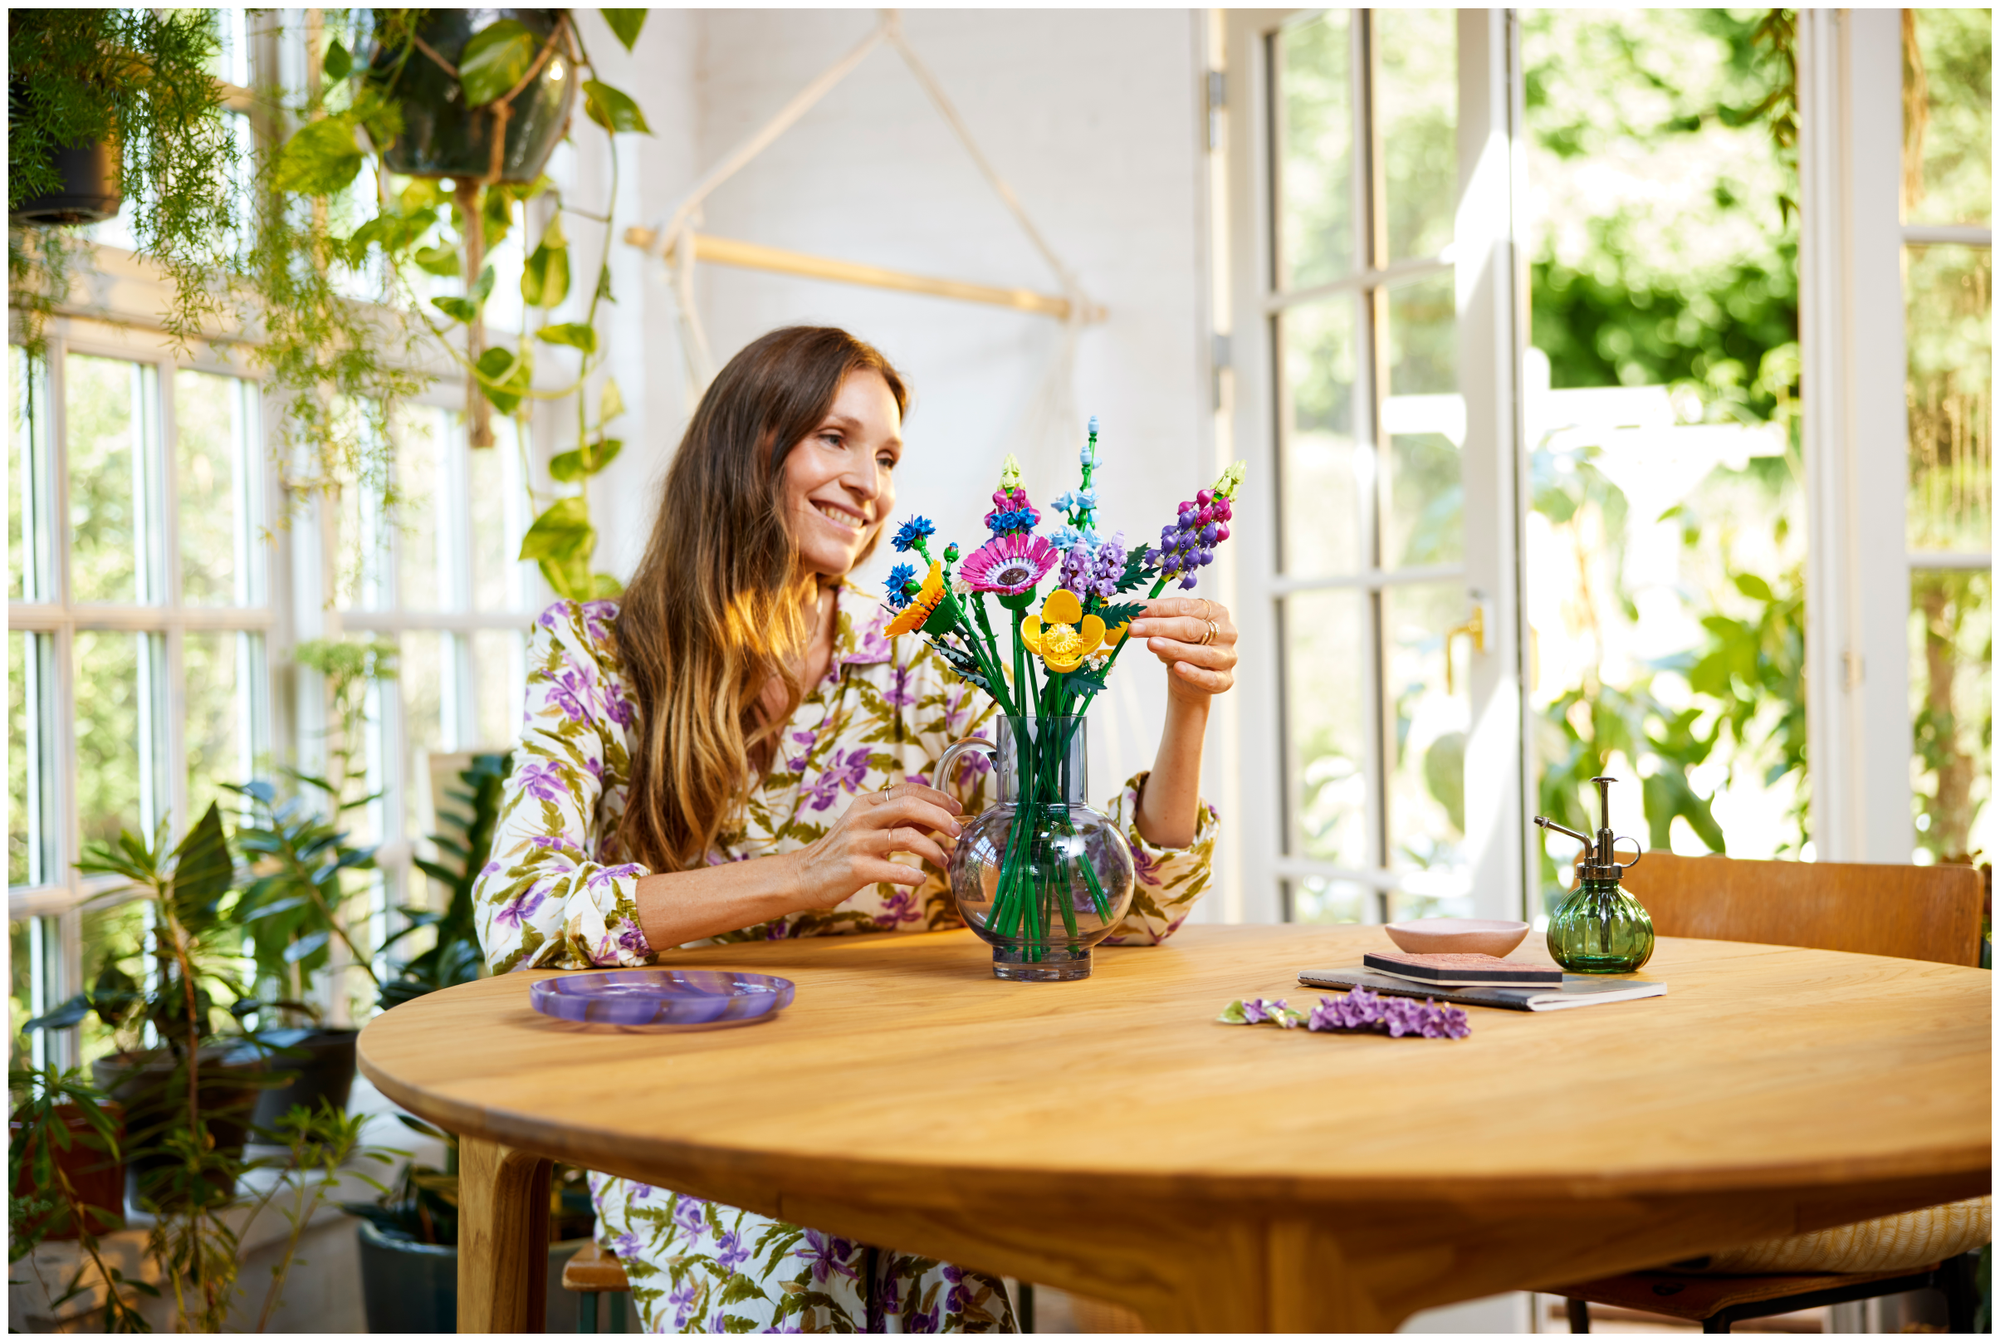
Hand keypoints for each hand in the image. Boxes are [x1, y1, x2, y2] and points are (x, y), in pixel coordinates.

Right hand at [785, 782, 963, 908]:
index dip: (937, 797)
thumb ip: (900, 822)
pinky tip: (921, 878)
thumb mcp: (868, 828)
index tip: (957, 808)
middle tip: (957, 831)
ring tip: (943, 860)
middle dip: (940, 817)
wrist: (804, 875)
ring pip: (905, 837)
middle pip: (909, 806)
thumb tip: (938, 818)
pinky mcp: (856, 868)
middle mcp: (862, 818)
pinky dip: (913, 874)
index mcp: (866, 803)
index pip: (908, 790)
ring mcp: (858, 842)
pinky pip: (893, 869)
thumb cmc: (841, 852)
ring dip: (932, 849)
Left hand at [1126, 597, 1237, 705]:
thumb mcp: (1168, 631)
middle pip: (1192, 628)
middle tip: (1135, 627)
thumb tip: (1134, 608)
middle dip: (1160, 626)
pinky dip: (1193, 673)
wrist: (1189, 680)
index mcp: (1215, 612)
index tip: (1136, 609)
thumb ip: (1155, 619)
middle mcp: (1226, 632)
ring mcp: (1228, 657)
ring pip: (1202, 652)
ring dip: (1174, 648)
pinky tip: (1178, 668)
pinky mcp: (1225, 680)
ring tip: (1152, 644)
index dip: (1159, 607)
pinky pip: (1209, 678)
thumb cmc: (1182, 648)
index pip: (1186, 606)